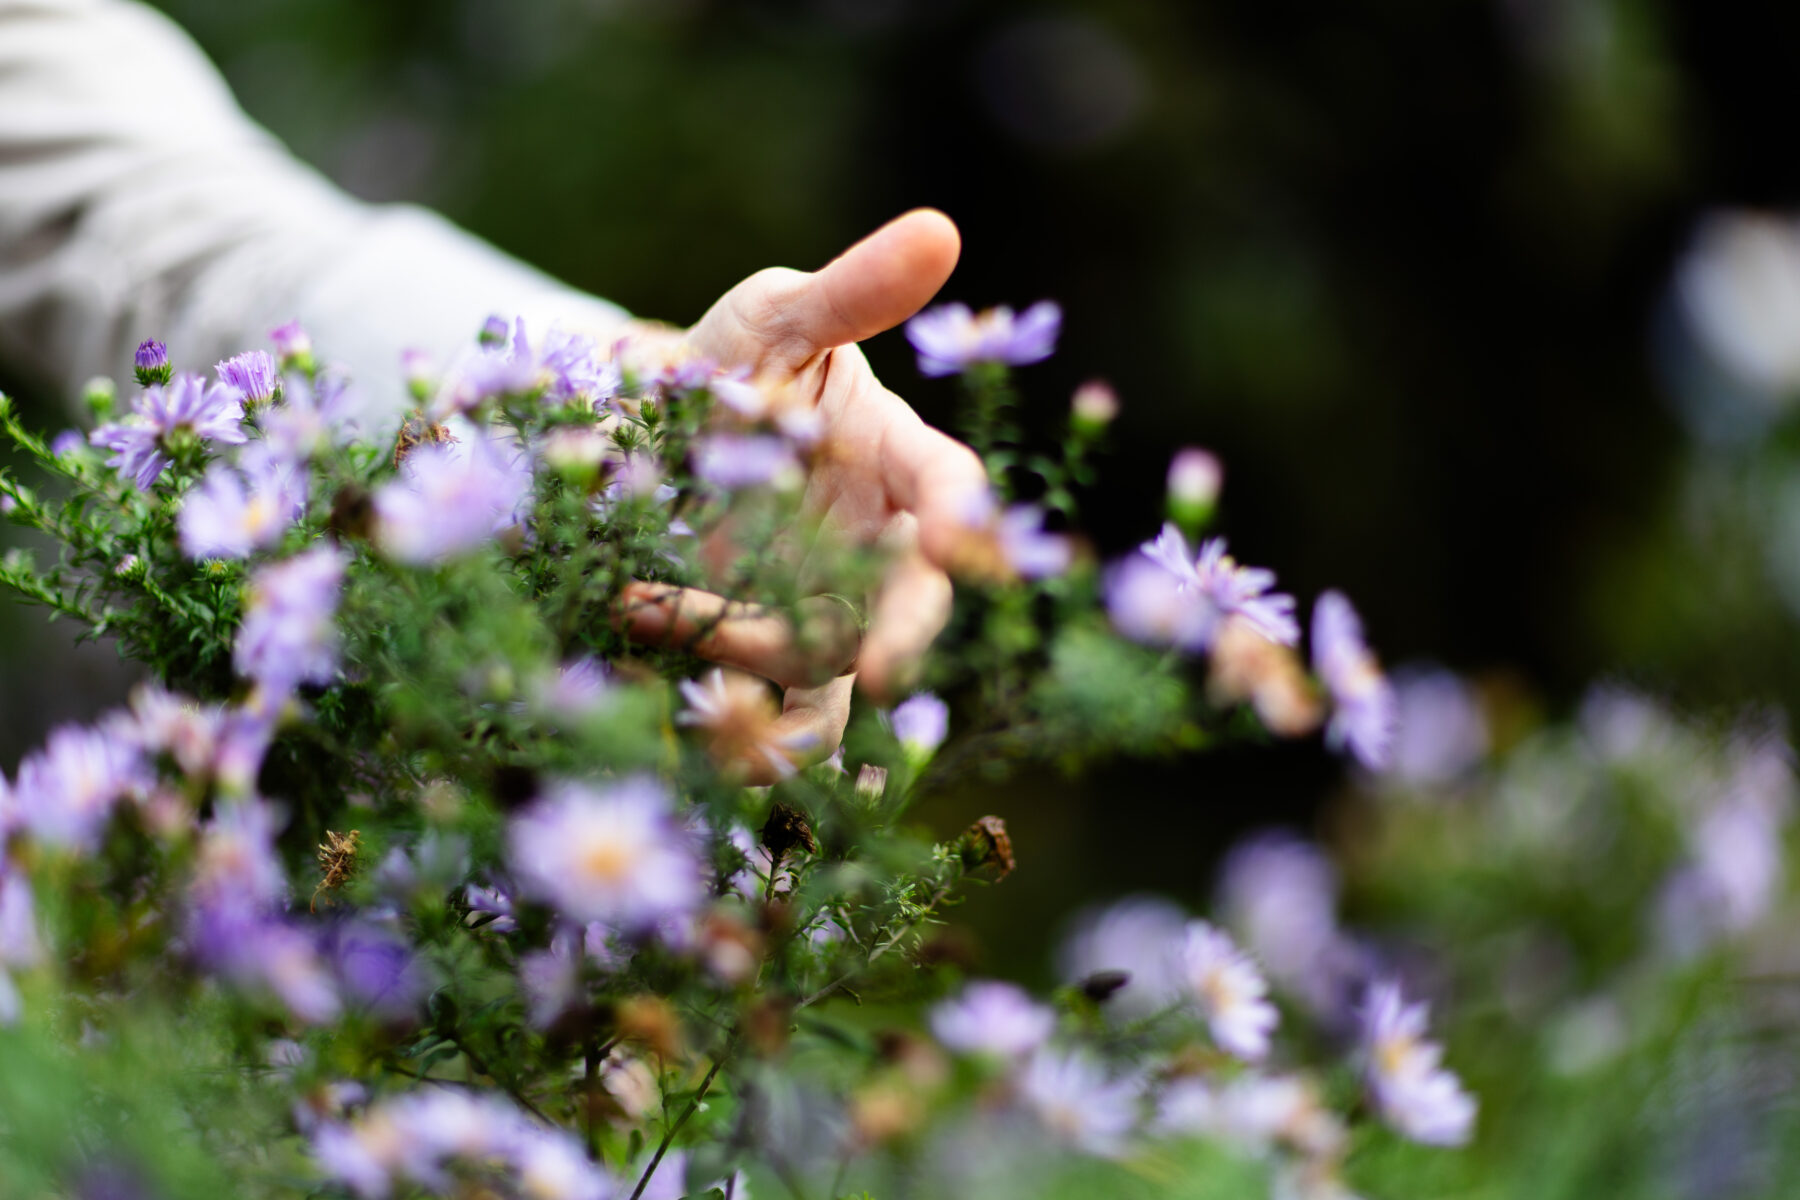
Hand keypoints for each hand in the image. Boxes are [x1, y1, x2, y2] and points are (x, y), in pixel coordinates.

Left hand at [616, 210, 987, 781]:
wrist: (646, 429)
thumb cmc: (732, 361)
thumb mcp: (778, 315)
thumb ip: (851, 291)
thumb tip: (939, 230)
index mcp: (899, 465)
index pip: (950, 491)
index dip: (963, 519)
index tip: (953, 538)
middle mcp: (874, 551)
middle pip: (909, 608)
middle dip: (902, 637)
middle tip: (878, 666)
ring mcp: (818, 609)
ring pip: (828, 670)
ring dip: (761, 663)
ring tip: (668, 624)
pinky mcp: (757, 655)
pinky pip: (757, 701)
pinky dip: (712, 693)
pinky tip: (633, 621)